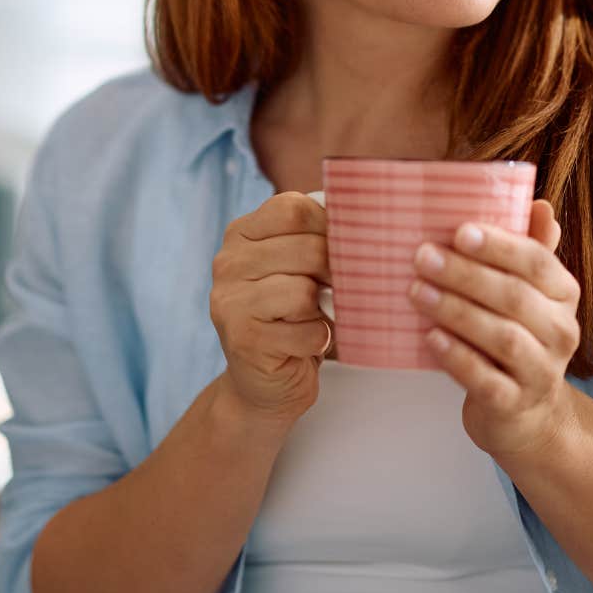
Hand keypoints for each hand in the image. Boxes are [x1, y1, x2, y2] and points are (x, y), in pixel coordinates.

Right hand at [209, 191, 333, 427]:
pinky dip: (319, 339)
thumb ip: (315, 238)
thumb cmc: (293, 317)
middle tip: (338, 292)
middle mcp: (227, 263)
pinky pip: (306, 330)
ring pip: (304, 290)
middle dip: (336, 272)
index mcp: (240, 234)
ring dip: (325, 309)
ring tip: (318, 318)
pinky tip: (309, 343)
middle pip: (305, 248)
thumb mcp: (299, 267)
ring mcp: (230, 303)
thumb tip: (364, 224)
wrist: (265, 383)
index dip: (330, 228)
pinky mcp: (244, 340)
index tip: (344, 249)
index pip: (293, 209)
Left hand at [405, 199, 578, 460]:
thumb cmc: (517, 335)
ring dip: (456, 311)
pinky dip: (457, 357)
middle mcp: (561, 332)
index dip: (499, 246)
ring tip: (417, 291)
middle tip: (422, 256)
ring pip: (502, 337)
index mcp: (564, 294)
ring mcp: (541, 372)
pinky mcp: (514, 404)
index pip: (537, 263)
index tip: (459, 230)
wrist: (525, 413)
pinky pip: (486, 379)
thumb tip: (538, 204)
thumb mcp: (528, 292)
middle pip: (515, 297)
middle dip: (466, 274)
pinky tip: (431, 337)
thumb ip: (529, 249)